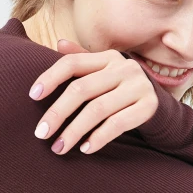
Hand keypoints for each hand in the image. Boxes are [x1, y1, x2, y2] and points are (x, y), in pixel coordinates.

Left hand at [28, 39, 158, 154]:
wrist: (159, 105)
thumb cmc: (120, 89)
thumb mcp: (103, 72)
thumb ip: (82, 59)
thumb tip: (59, 43)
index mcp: (108, 57)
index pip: (72, 63)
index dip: (50, 77)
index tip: (33, 96)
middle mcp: (124, 68)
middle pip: (82, 89)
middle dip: (57, 113)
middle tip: (41, 133)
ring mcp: (138, 87)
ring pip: (97, 110)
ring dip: (74, 131)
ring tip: (59, 147)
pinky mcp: (148, 107)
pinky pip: (117, 124)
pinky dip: (98, 138)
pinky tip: (85, 148)